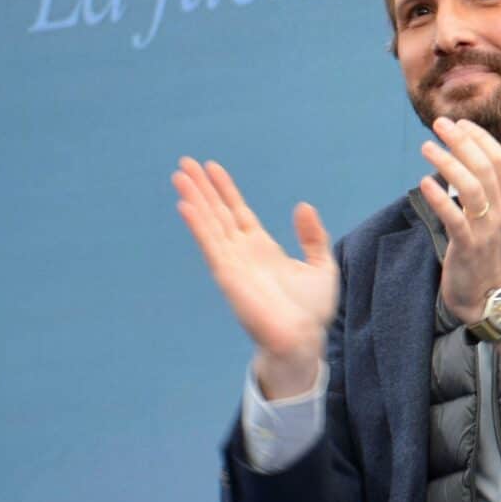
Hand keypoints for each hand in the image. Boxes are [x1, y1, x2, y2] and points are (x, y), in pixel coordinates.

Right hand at [172, 157, 336, 397]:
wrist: (304, 339)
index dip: (225, 190)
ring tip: (179, 175)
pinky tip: (186, 205)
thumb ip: (312, 237)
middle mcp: (243, 252)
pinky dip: (198, 225)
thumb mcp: (321, 266)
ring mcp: (233, 263)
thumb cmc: (311, 310)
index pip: (238, 212)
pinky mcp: (228, 276)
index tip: (211, 167)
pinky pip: (211, 245)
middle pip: (218, 212)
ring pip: (210, 224)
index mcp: (262, 248)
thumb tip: (303, 206)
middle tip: (184, 162)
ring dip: (194, 199)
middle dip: (202, 188)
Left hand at [419, 117, 500, 324]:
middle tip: (439, 125)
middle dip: (461, 141)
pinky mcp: (468, 246)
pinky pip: (454, 218)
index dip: (480, 137)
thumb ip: (487, 189)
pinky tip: (424, 183)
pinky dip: (439, 198)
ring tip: (428, 148)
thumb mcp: (496, 216)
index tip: (459, 123)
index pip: (500, 159)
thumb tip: (466, 156)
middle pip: (485, 167)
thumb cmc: (487, 250)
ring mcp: (488, 229)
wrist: (489, 292)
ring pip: (471, 188)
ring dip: (448, 163)